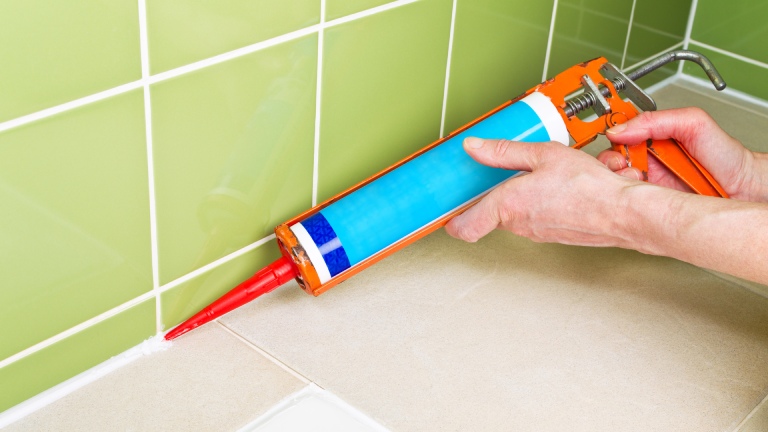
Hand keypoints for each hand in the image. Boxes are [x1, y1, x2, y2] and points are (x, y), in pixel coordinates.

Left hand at [445, 138, 644, 247]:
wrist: (625, 213)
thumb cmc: (590, 188)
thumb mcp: (543, 154)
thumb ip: (504, 151)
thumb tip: (475, 147)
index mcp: (507, 207)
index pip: (464, 227)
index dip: (451, 220)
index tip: (446, 208)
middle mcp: (519, 225)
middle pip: (489, 214)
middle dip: (491, 194)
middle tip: (495, 174)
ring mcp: (536, 233)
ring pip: (514, 214)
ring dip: (519, 196)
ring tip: (537, 174)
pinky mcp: (554, 234)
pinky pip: (536, 217)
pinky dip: (540, 201)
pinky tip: (557, 185)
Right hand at [600, 107, 762, 201]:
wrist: (743, 188)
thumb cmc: (725, 157)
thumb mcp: (693, 124)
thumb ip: (657, 120)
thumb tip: (622, 128)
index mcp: (652, 139)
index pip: (619, 135)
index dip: (612, 138)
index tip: (615, 141)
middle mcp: (646, 161)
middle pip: (611, 160)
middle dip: (611, 163)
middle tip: (625, 165)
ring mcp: (647, 184)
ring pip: (615, 182)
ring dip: (619, 182)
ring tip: (637, 179)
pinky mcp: (649, 205)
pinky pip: (628, 202)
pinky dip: (626, 200)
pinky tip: (638, 194)